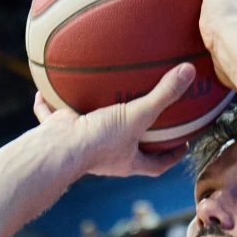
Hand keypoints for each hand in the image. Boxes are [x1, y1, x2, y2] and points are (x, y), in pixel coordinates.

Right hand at [33, 62, 195, 177]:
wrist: (59, 149)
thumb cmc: (100, 140)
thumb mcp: (137, 115)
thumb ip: (163, 95)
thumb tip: (190, 71)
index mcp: (126, 161)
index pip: (156, 165)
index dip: (171, 157)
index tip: (182, 145)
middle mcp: (105, 157)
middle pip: (126, 150)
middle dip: (136, 138)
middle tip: (148, 121)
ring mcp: (81, 146)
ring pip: (90, 133)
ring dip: (96, 118)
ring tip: (102, 99)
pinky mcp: (59, 135)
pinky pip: (52, 118)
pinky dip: (48, 106)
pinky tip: (46, 89)